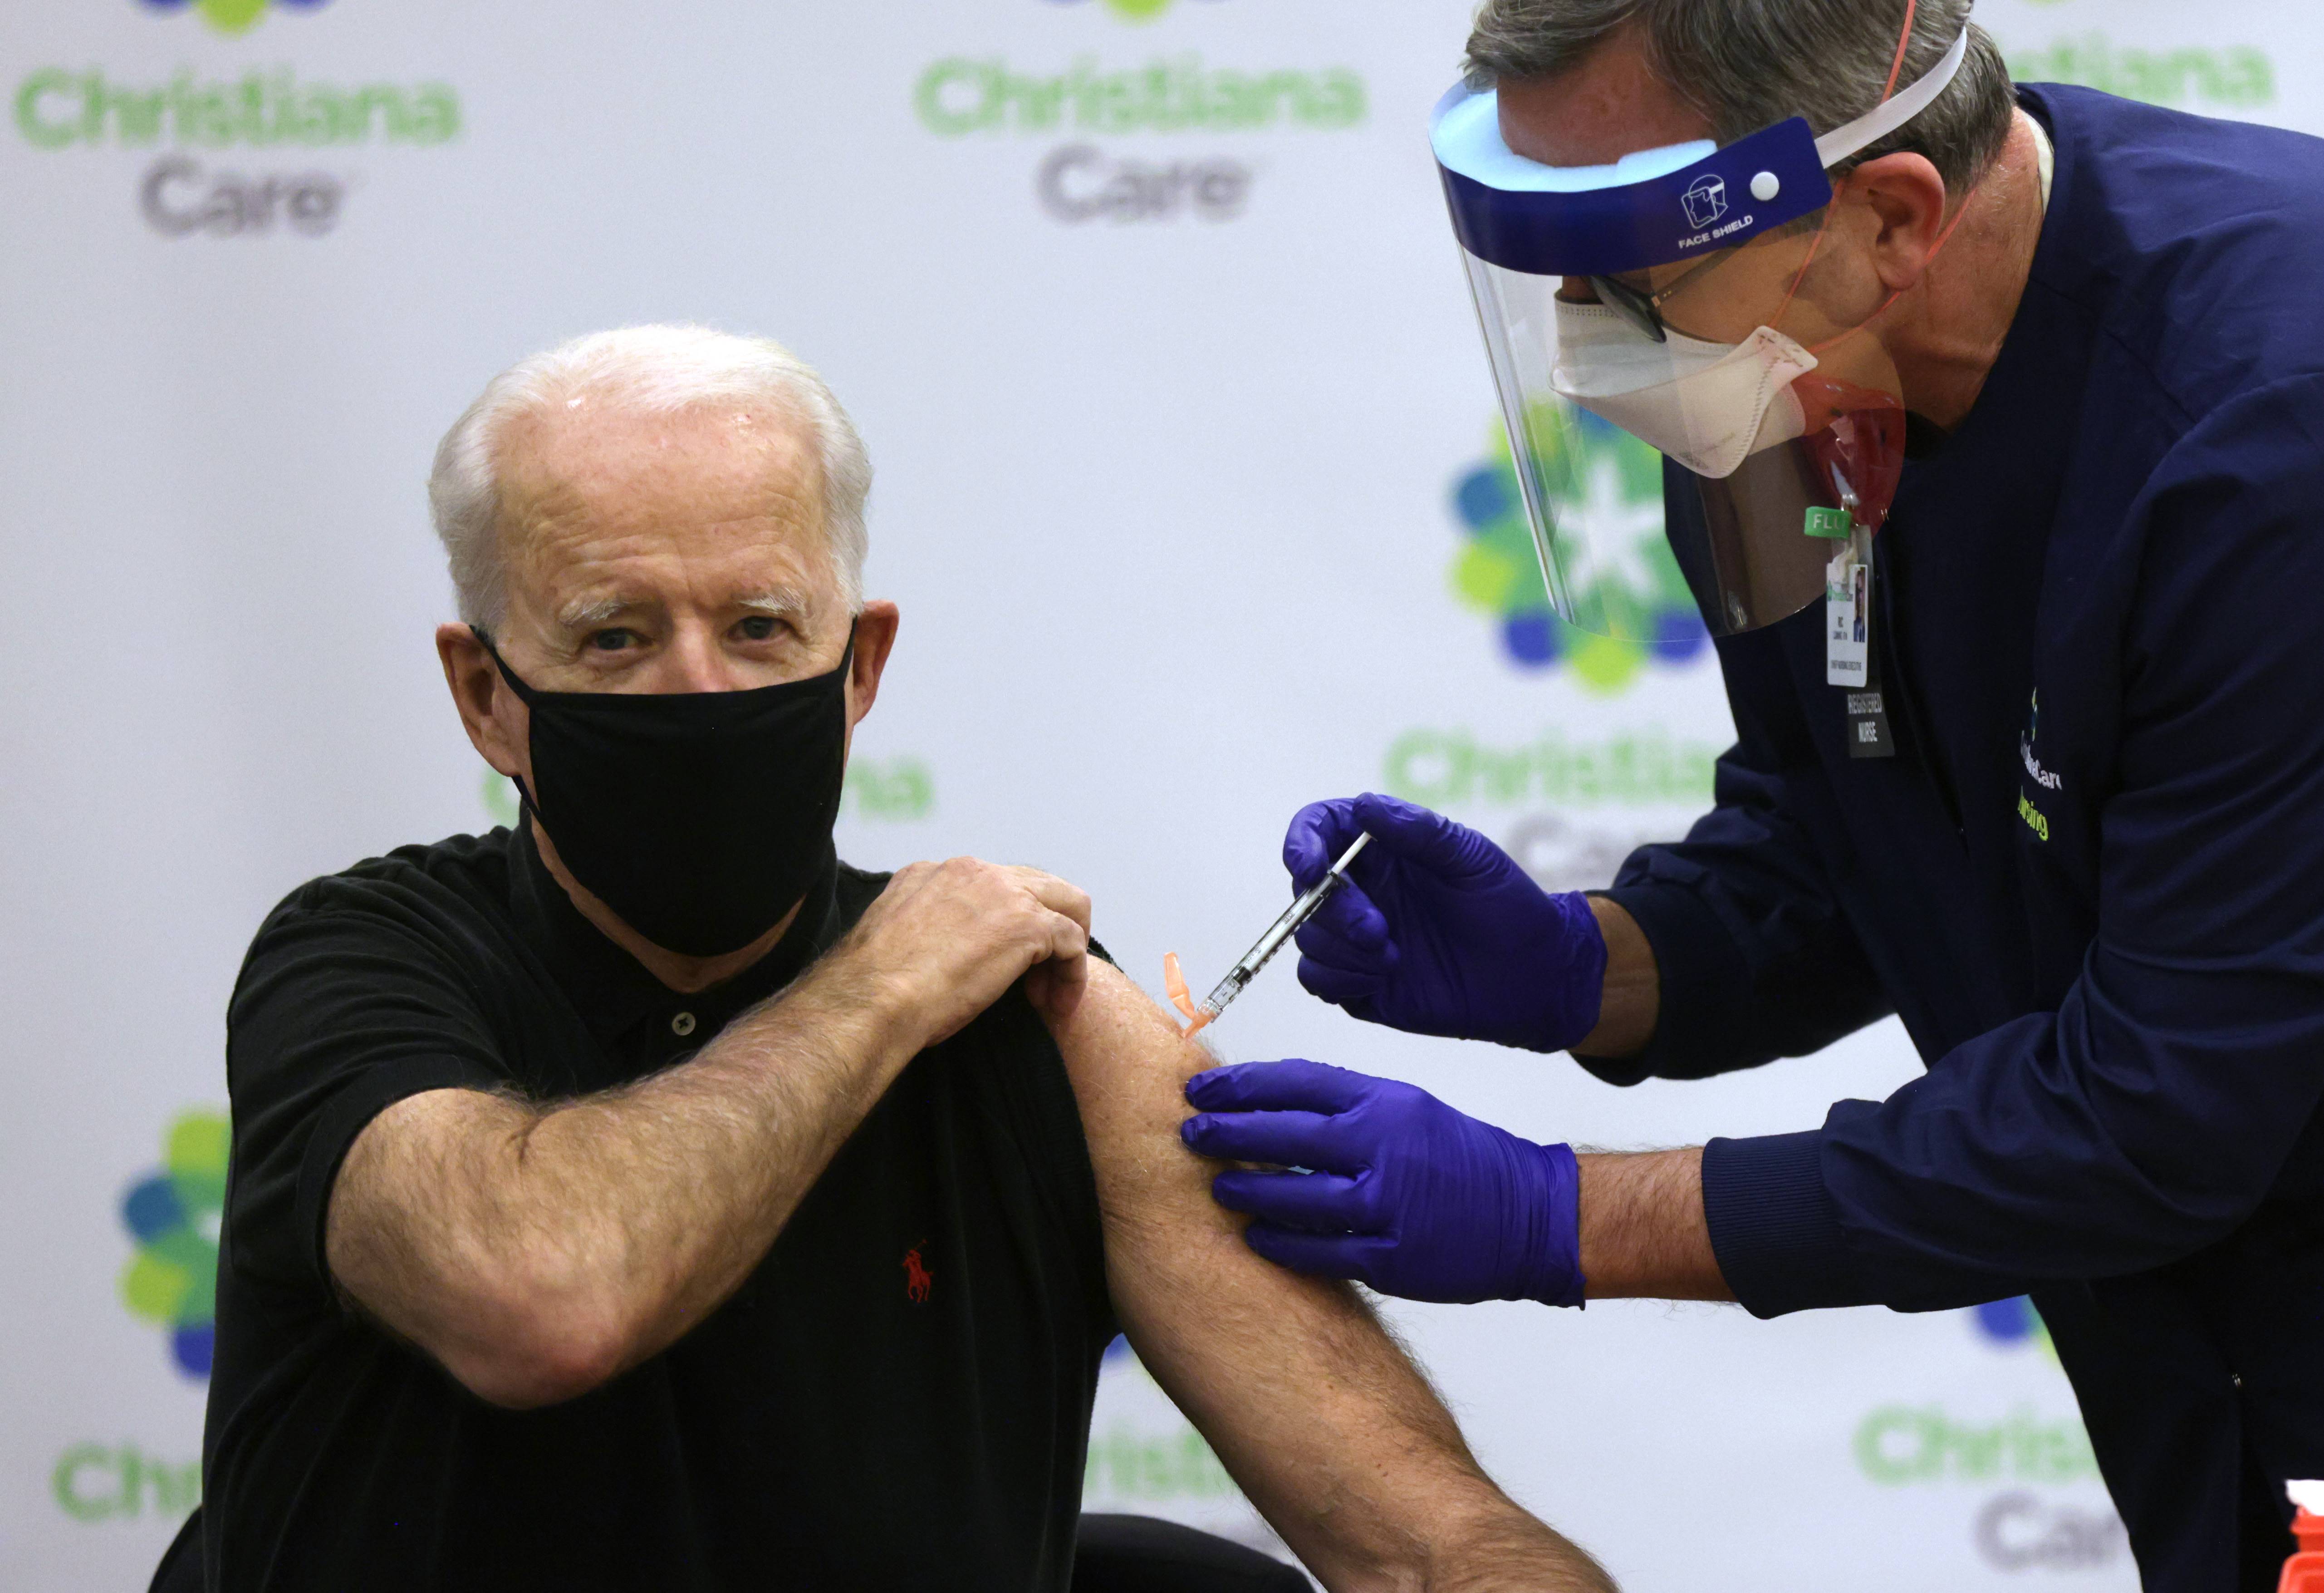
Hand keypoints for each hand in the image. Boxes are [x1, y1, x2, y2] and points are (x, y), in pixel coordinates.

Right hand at [840, 858, 1091, 1045]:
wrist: (872, 1001)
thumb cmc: (874, 990)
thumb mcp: (895, 942)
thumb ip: (920, 930)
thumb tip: (935, 951)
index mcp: (932, 873)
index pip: (991, 886)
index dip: (1004, 924)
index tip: (997, 963)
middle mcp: (971, 871)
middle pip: (1036, 884)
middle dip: (1045, 926)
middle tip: (1038, 975)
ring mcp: (1003, 892)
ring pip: (1066, 904)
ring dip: (1065, 950)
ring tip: (1052, 994)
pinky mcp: (1028, 923)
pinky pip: (1073, 941)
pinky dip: (1073, 975)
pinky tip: (1057, 1006)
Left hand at [1179, 1060, 1582, 1306]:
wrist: (1531, 1214)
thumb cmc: (1460, 1159)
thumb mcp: (1407, 1108)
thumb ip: (1344, 1105)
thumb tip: (1269, 1105)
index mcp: (1385, 1103)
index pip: (1296, 1081)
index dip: (1240, 1084)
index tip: (1201, 1088)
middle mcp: (1384, 1147)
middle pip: (1285, 1134)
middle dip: (1228, 1132)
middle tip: (1190, 1132)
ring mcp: (1387, 1205)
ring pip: (1295, 1196)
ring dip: (1248, 1190)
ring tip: (1218, 1187)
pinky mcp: (1393, 1258)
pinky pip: (1321, 1251)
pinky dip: (1282, 1244)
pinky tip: (1256, 1237)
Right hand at [1286, 793, 1606, 1051]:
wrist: (1535, 978)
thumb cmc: (1508, 907)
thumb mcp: (1471, 859)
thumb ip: (1418, 831)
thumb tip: (1363, 805)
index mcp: (1383, 850)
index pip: (1319, 830)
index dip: (1301, 843)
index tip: (1309, 866)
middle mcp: (1362, 890)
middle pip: (1306, 890)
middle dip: (1331, 910)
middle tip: (1376, 929)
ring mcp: (1357, 939)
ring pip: (1307, 938)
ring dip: (1341, 949)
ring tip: (1392, 957)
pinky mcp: (1360, 983)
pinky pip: (1316, 979)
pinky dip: (1339, 978)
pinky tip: (1382, 978)